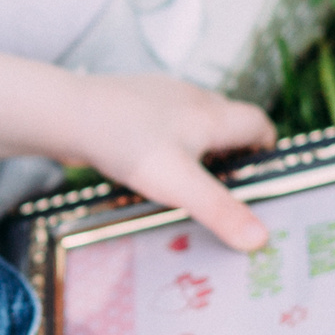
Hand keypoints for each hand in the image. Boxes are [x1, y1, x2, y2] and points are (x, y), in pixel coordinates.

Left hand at [64, 71, 276, 250]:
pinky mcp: (132, 102)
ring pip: (193, 122)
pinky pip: (162, 123)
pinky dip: (166, 144)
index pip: (259, 122)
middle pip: (228, 123)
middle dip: (232, 154)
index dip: (267, 149)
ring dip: (197, 149)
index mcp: (212, 113)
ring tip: (186, 184)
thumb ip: (220, 211)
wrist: (67, 113)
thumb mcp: (179, 184)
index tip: (262, 178)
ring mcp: (160, 96)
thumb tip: (260, 239)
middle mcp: (191, 97)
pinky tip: (147, 166)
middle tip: (224, 191)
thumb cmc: (127, 144)